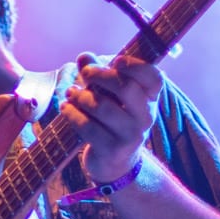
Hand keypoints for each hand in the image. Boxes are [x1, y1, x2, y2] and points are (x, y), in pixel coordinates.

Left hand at [62, 51, 163, 184]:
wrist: (115, 161)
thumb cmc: (112, 118)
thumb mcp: (110, 94)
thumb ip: (98, 72)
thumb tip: (84, 57)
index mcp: (150, 98)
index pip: (153, 78)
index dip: (136, 66)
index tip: (116, 60)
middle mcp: (145, 117)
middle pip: (126, 88)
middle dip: (100, 76)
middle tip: (85, 72)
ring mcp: (131, 135)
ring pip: (103, 107)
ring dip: (81, 96)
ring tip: (71, 93)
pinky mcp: (113, 150)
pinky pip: (88, 127)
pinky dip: (73, 114)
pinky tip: (66, 108)